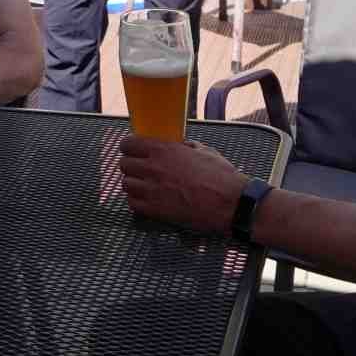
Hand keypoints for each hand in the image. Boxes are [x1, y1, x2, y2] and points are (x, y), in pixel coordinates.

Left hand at [117, 136, 246, 231]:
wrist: (231, 204)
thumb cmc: (221, 176)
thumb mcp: (204, 151)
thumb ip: (185, 146)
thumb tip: (178, 145)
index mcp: (164, 150)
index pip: (128, 144)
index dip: (129, 147)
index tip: (132, 150)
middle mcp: (154, 168)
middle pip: (124, 164)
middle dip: (131, 166)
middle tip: (140, 170)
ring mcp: (152, 190)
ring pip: (126, 184)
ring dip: (133, 184)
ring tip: (143, 186)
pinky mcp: (156, 210)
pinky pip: (132, 204)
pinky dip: (136, 202)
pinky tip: (147, 200)